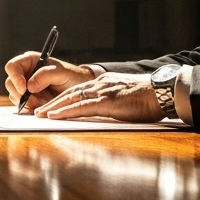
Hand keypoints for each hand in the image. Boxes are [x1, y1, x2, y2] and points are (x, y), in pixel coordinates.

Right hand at [3, 52, 94, 111]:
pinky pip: (22, 106)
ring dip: (26, 102)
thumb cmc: (71, 76)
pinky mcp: (29, 100)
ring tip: (42, 103)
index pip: (13, 66)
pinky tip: (40, 108)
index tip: (24, 89)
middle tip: (33, 101)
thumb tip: (29, 86)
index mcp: (30, 61)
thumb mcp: (61, 72)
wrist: (79, 90)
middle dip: (20, 94)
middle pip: (10, 83)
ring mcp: (26, 88)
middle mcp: (25, 74)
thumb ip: (45, 75)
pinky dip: (29, 109)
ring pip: (15, 96)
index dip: (15, 77)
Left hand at [32, 72, 163, 121]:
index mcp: (104, 84)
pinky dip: (66, 111)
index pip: (77, 91)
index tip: (50, 107)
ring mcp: (102, 92)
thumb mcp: (125, 97)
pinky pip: (81, 106)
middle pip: (69, 93)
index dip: (61, 99)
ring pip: (71, 98)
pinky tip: (55, 116)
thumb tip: (105, 110)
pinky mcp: (107, 101)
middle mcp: (99, 85)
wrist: (163, 91)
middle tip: (37, 111)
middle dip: (52, 103)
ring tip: (41, 115)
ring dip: (54, 107)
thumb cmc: (148, 98)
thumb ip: (111, 101)